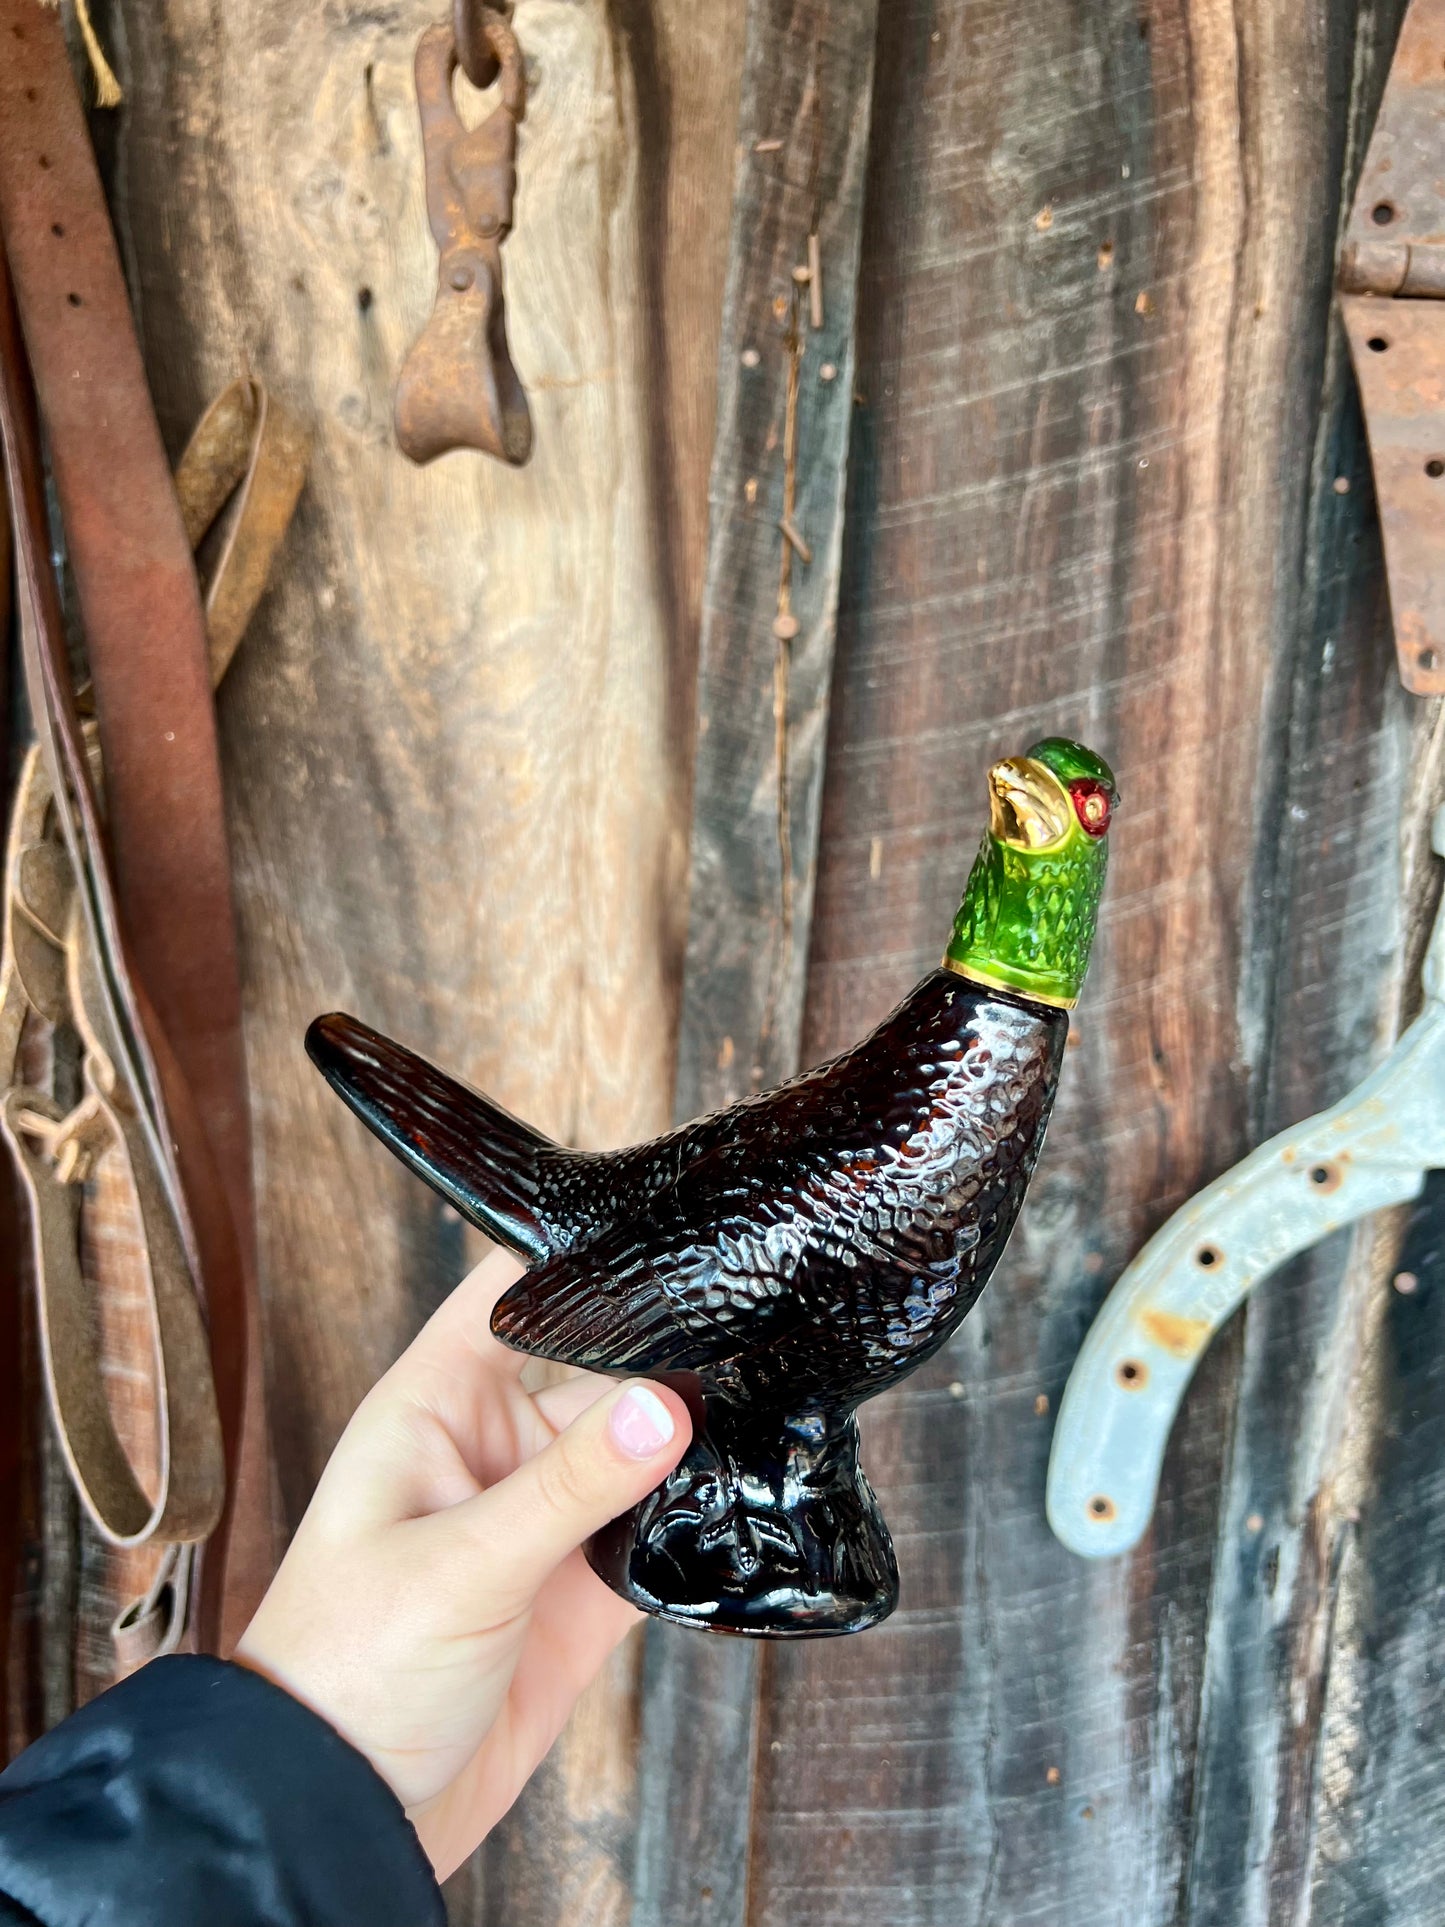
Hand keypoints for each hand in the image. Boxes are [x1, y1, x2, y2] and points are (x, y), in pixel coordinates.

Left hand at [235, 1248, 690, 1879]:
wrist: (343, 1817)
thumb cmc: (347, 1669)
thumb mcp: (459, 1566)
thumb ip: (567, 1486)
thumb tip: (665, 1405)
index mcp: (437, 1405)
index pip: (510, 1288)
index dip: (577, 1250)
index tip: (665, 1219)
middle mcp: (495, 1446)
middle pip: (597, 1364)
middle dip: (664, 1349)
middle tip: (753, 1325)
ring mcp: (542, 1518)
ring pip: (637, 1447)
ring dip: (692, 1435)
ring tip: (774, 1400)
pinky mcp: (582, 1590)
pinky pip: (655, 1530)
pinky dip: (698, 1516)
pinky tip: (751, 1497)